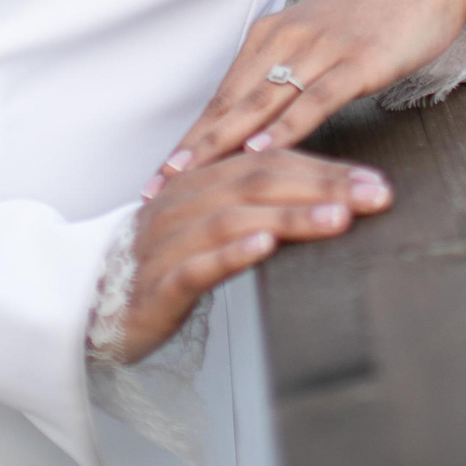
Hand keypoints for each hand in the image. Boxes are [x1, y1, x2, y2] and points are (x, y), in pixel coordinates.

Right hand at [117, 151, 391, 361]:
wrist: (89, 302)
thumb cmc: (163, 264)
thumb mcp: (212, 229)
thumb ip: (258, 209)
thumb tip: (329, 202)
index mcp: (203, 183)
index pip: (271, 163)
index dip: (326, 170)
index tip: (376, 181)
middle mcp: (186, 203)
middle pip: (260, 182)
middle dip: (323, 187)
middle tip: (375, 195)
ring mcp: (170, 242)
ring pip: (235, 219)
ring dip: (289, 217)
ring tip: (336, 219)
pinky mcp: (158, 284)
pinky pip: (197, 264)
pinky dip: (232, 254)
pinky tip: (263, 248)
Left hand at [150, 0, 465, 187]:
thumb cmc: (371, 21)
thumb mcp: (316, 47)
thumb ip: (285, 80)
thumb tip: (252, 126)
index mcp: (270, 38)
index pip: (222, 97)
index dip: (190, 137)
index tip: (158, 175)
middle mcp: (285, 40)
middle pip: (230, 102)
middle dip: (192, 147)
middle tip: (157, 185)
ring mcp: (320, 50)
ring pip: (261, 102)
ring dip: (222, 141)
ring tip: (190, 173)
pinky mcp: (357, 62)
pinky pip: (313, 99)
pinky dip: (284, 126)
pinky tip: (260, 149)